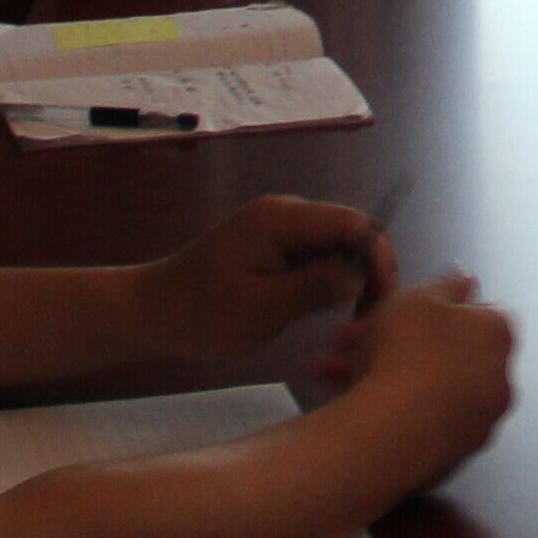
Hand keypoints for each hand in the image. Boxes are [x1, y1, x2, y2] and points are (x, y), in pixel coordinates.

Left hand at [137, 194, 401, 354]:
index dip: (378, 255)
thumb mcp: (263, 307)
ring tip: (351, 323)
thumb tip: (361, 275)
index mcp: (282, 219)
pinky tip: (326, 313)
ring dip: (349, 280)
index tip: (383, 297)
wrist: (154, 312)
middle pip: (350, 233)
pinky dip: (328, 283)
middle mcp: (285, 215)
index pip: (353, 223)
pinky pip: (317, 258)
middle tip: (370, 319)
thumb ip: (315, 287)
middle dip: (368, 271)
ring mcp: (280, 230)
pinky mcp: (275, 248)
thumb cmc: (202, 313)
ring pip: (337, 248)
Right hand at [325, 276, 518, 475]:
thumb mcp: (417, 297)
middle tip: (355, 340)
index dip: (439, 308)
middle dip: (398, 344)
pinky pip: (420, 421)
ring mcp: (478, 422)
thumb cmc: (407, 352)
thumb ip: (445, 285)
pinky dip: (392, 409)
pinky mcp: (453, 456)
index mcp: (498, 335)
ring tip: (334, 372)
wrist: (393, 432)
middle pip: (447, 353)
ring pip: (427, 388)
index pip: (480, 312)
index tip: (404, 310)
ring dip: (386, 375)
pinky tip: (351, 403)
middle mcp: (499, 380)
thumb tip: (465, 279)